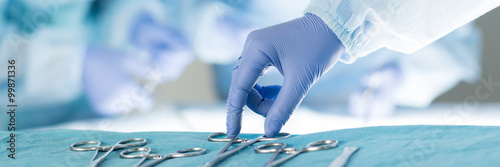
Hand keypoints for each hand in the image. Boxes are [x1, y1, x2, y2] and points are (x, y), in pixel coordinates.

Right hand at [226, 14, 344, 137]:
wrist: (332, 26)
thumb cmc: (319, 48)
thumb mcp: (302, 81)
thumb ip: (283, 108)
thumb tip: (268, 132)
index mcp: (257, 49)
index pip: (239, 86)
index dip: (235, 112)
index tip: (232, 133)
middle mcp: (251, 46)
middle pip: (243, 86)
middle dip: (259, 103)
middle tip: (278, 110)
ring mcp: (255, 47)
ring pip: (248, 83)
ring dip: (263, 97)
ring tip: (284, 95)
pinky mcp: (261, 50)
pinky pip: (255, 76)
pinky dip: (266, 89)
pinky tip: (281, 89)